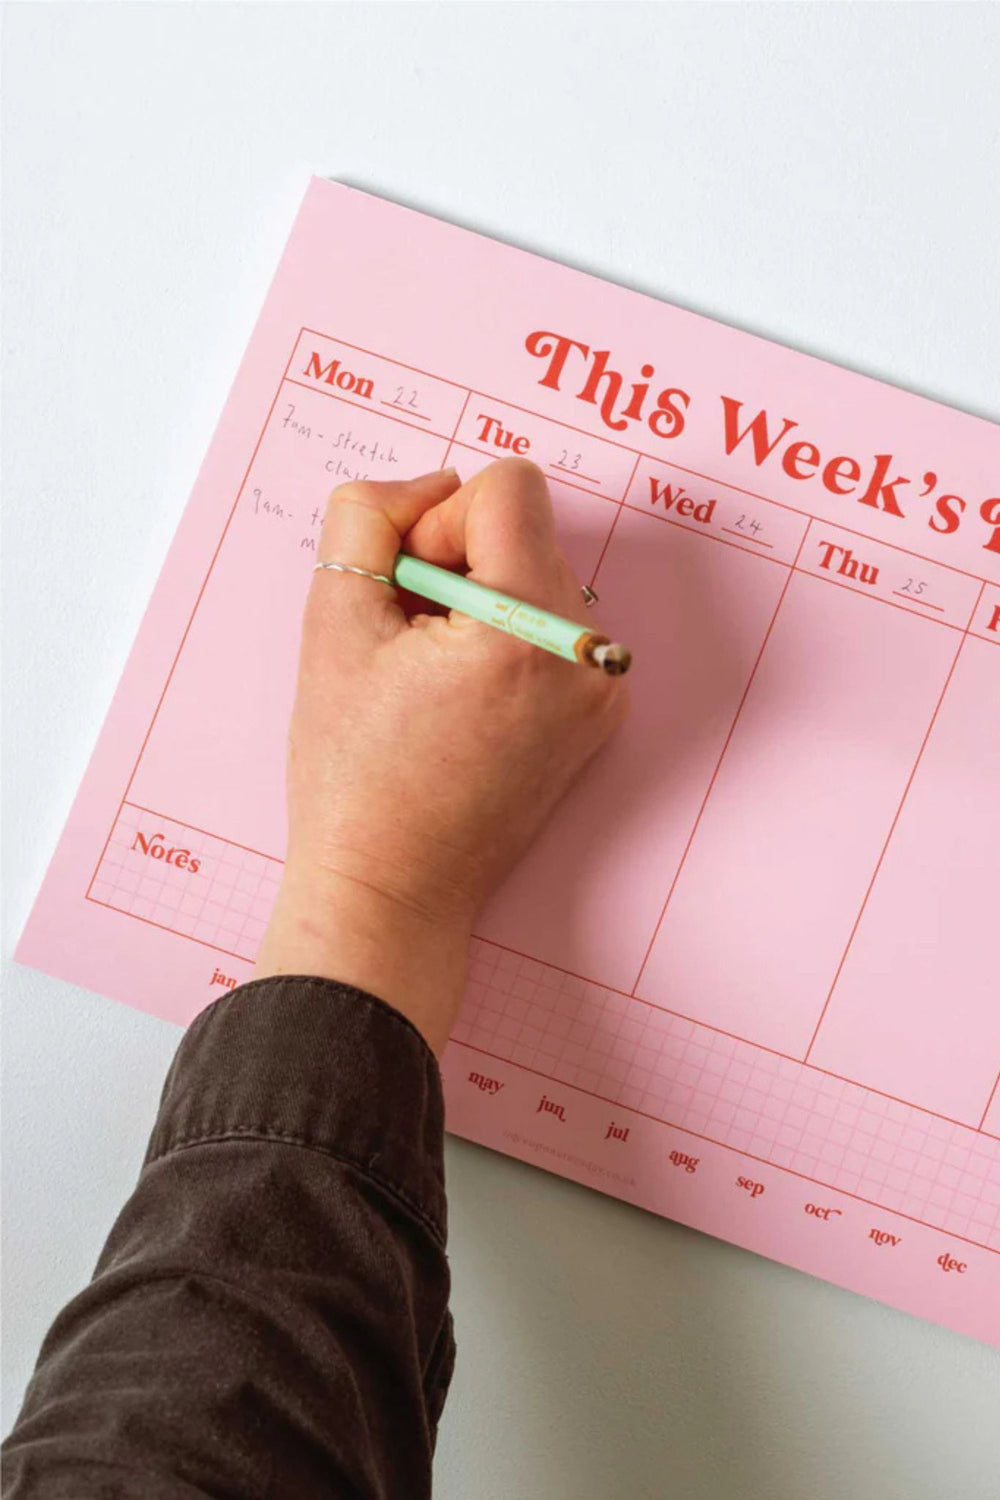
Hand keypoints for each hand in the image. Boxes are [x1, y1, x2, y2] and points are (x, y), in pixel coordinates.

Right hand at [255, 460, 628, 1051]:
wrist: (393, 890)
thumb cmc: (355, 774)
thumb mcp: (333, 621)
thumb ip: (369, 517)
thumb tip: (430, 485)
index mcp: (532, 628)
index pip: (509, 486)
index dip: (439, 523)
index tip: (409, 596)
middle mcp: (589, 654)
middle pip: (527, 531)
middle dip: (460, 564)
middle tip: (411, 644)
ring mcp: (602, 691)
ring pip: (537, 577)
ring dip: (480, 602)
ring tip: (433, 679)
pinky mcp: (596, 717)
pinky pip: (553, 629)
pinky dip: (505, 639)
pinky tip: (460, 698)